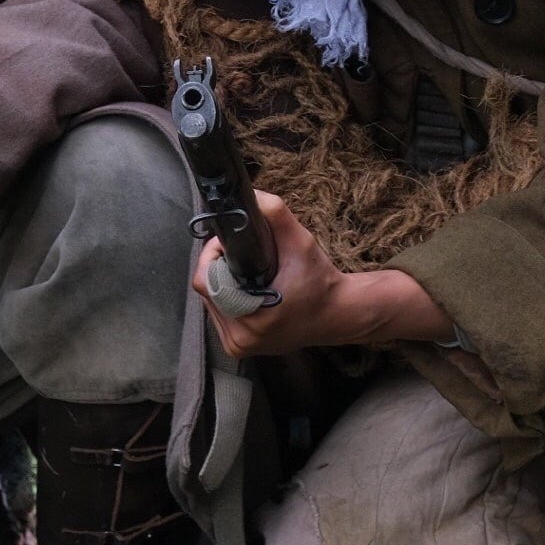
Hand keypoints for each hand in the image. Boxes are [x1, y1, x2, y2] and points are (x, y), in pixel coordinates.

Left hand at [192, 190, 451, 357]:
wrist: (338, 314)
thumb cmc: (321, 281)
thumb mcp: (302, 243)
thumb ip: (276, 215)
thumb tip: (252, 195)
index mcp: (249, 320)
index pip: (206, 281)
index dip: (212, 255)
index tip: (229, 240)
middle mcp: (239, 340)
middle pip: (207, 291)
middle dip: (218, 267)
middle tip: (240, 252)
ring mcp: (238, 346)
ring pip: (212, 303)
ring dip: (222, 282)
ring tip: (244, 269)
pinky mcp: (240, 348)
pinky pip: (222, 315)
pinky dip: (229, 298)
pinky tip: (245, 287)